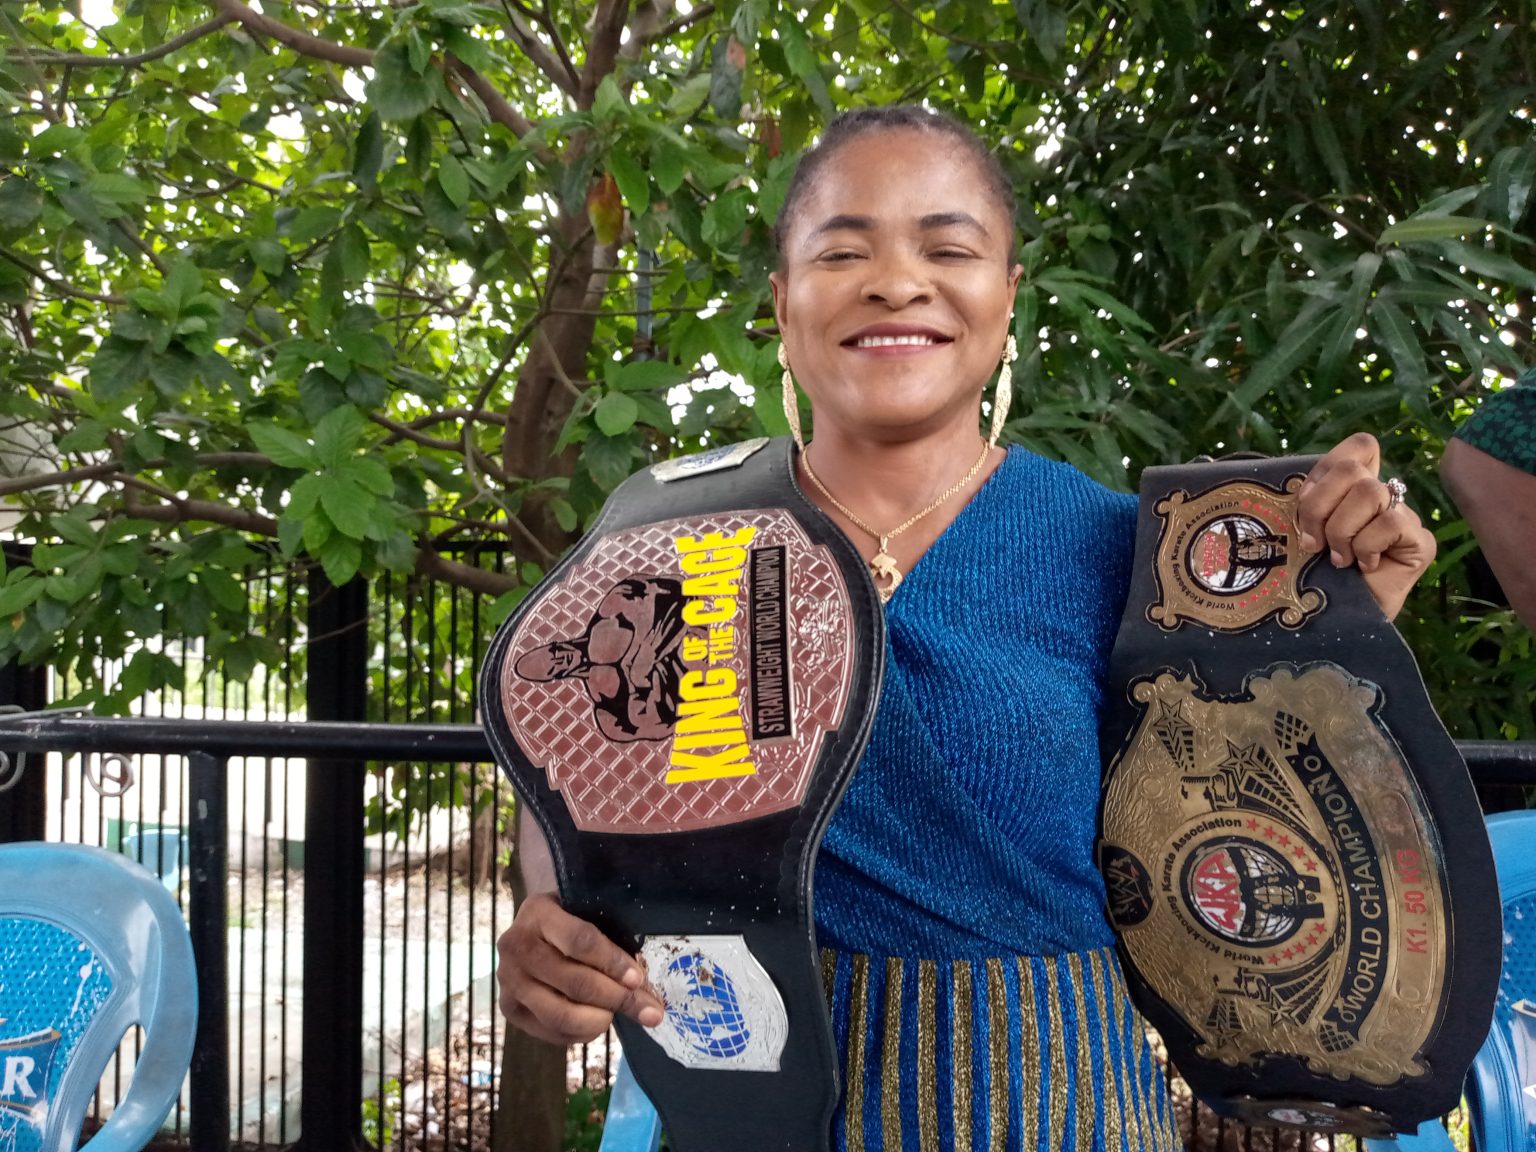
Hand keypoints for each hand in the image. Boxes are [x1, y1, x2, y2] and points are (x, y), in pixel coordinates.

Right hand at [497, 892, 664, 1044]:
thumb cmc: (568, 917)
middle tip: (647, 1008)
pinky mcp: (510, 1009)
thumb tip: (643, 978)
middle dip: (617, 998)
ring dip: (599, 1019)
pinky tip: (598, 1023)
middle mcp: (516, 946)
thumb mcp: (584, 909)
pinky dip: (581, 1033)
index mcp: (538, 912)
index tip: (638, 978)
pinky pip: (551, 1031)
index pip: (580, 941)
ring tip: (619, 1014)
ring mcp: (508, 981)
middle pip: (574, 982)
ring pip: (561, 1014)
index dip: (613, 962)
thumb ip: (609, 931)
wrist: (530, 930)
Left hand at [1296, 432, 1435, 619]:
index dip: (1327, 468)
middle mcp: (1384, 497)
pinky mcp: (1420, 540)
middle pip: (1353, 468)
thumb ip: (1307, 505)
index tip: (1304, 502)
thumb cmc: (1316, 579)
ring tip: (1337, 559)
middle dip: (1319, 506)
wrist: (1341, 624)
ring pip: (1369, 493)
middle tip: (1313, 542)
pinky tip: (1362, 567)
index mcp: (1355, 489)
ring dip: (1341, 530)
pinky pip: (1388, 523)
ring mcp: (1404, 516)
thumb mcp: (1302, 534)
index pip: (1361, 447)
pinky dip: (1365, 546)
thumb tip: (1299, 492)